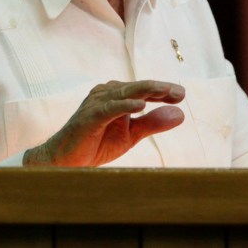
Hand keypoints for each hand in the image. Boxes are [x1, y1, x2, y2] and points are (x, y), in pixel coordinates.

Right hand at [23, 80, 184, 166]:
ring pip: (125, 93)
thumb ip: (153, 123)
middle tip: (179, 91)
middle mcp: (107, 93)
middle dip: (159, 88)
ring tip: (165, 91)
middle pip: (137, 87)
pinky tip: (140, 106)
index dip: (163, 91)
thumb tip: (181, 114)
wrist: (66, 160)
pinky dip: (124, 106)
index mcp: (117, 96)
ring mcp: (97, 102)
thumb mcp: (131, 135)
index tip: (181, 94)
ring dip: (146, 91)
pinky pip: (109, 108)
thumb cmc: (97, 143)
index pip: (144, 90)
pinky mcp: (89, 116)